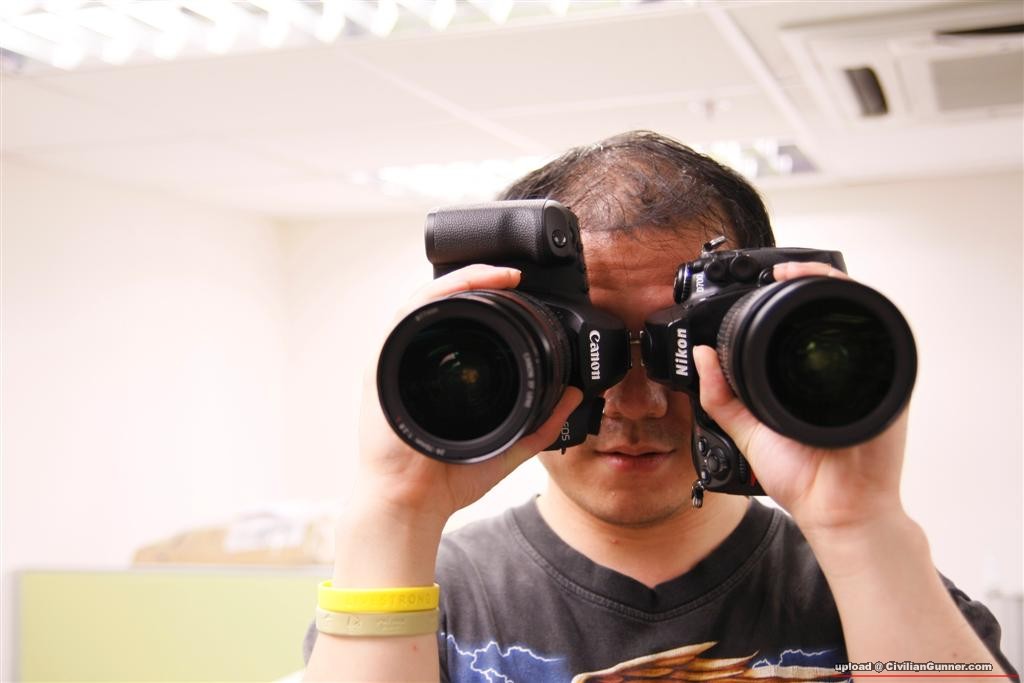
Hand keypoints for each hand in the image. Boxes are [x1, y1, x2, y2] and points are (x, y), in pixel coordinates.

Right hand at [356, 264, 582, 526]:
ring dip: (460, 280)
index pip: (463, 323)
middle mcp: (415, 362)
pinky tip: (459, 289)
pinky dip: (433, 297)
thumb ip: (542, 422)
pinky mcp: (381, 366)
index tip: (521, 288)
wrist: (410, 504)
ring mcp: (395, 361)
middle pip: (443, 304)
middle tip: (513, 272)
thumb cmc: (447, 478)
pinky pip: (404, 317)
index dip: (489, 298)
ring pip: (423, 301)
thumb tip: (575, 395)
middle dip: (477, 279)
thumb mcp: (510, 443)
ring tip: (494, 272)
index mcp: (439, 375)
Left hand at [691, 262, 908, 536]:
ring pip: (854, 313)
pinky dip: (859, 307)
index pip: (796, 327)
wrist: (837, 511)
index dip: (782, 299)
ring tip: (797, 272)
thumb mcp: (747, 432)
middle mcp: (838, 372)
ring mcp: (865, 374)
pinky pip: (880, 334)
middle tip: (777, 271)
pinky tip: (833, 293)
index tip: (758, 284)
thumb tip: (702, 356)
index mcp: (805, 380)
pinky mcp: (887, 383)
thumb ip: (722, 397)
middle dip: (805, 280)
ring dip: (827, 284)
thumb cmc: (803, 478)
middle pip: (826, 312)